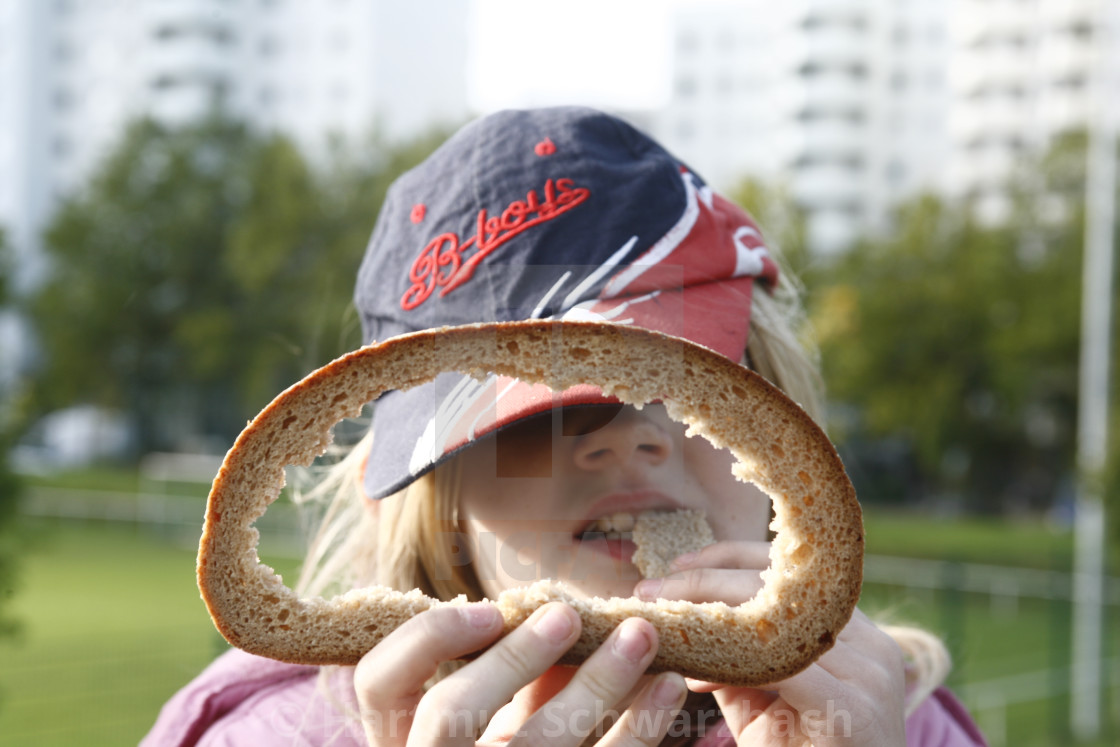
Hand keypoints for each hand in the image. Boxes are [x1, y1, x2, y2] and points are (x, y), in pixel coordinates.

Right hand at [353, 602, 688, 744]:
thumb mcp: (485, 735)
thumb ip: (507, 684)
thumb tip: (563, 621)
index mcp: (403, 744)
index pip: (381, 681)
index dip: (431, 636)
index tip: (494, 609)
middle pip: (452, 712)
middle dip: (514, 655)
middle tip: (571, 614)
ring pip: (538, 746)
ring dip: (599, 682)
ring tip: (642, 635)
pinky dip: (639, 728)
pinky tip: (667, 690)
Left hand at [635, 541, 906, 745]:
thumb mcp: (763, 701)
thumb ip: (735, 659)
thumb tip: (679, 623)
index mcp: (854, 631)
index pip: (789, 569)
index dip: (728, 558)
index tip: (676, 563)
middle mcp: (871, 644)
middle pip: (780, 587)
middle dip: (706, 582)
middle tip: (651, 590)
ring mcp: (869, 676)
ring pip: (779, 621)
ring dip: (713, 615)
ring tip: (665, 619)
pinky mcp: (855, 711)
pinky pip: (787, 671)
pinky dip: (737, 666)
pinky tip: (698, 674)